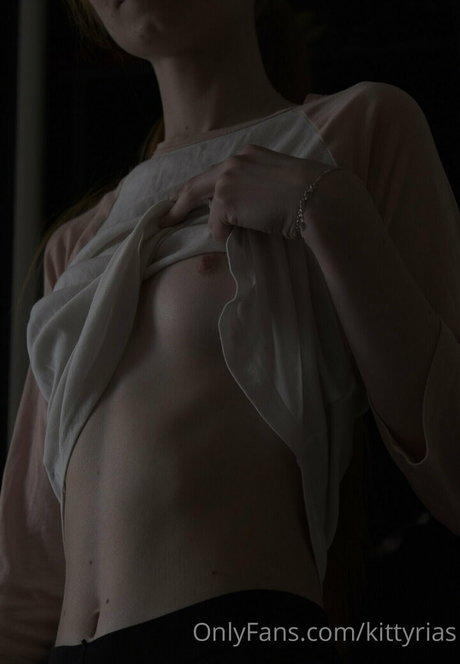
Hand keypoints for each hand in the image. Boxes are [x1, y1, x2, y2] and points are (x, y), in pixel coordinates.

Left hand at [158, 144, 342, 241]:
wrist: (315, 197)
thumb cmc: (310, 193)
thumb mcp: (283, 180)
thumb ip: (260, 185)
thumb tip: (252, 204)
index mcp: (249, 154)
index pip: (218, 171)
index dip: (202, 186)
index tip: (188, 193)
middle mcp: (234, 162)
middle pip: (197, 185)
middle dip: (180, 202)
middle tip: (168, 215)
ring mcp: (226, 180)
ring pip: (213, 212)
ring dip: (225, 225)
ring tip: (250, 225)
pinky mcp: (223, 200)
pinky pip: (218, 228)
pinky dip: (230, 234)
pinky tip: (253, 228)